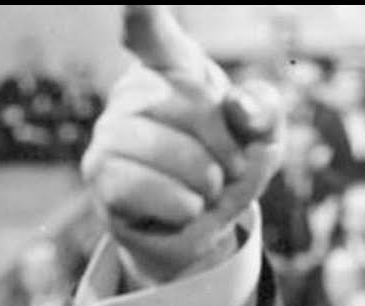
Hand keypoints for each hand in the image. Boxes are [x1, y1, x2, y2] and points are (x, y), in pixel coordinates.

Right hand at [81, 5, 283, 284]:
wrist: (207, 224)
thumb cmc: (231, 165)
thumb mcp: (264, 136)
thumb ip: (264, 112)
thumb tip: (240, 108)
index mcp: (175, 68)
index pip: (155, 35)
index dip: (144, 16)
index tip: (138, 0)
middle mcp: (135, 91)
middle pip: (192, 104)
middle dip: (227, 148)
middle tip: (227, 167)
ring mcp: (111, 130)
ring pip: (168, 151)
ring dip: (205, 182)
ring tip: (205, 188)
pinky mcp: (99, 174)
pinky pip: (145, 187)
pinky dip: (182, 206)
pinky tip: (183, 206)